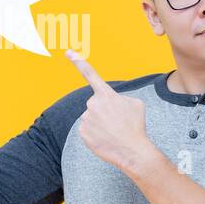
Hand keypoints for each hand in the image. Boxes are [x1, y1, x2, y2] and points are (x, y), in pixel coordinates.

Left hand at [65, 50, 154, 174]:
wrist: (132, 150)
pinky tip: (106, 139)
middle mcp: (92, 104)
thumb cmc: (136, 126)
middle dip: (104, 112)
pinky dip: (96, 134)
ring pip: (92, 118)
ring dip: (101, 124)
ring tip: (114, 132)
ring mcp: (86, 118)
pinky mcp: (82, 133)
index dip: (78, 62)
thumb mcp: (135, 104)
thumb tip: (110, 104)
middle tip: (118, 123)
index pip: (90, 74)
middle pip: (96, 105)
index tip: (68, 52)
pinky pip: (88, 130)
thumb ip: (119, 98)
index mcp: (105, 94)